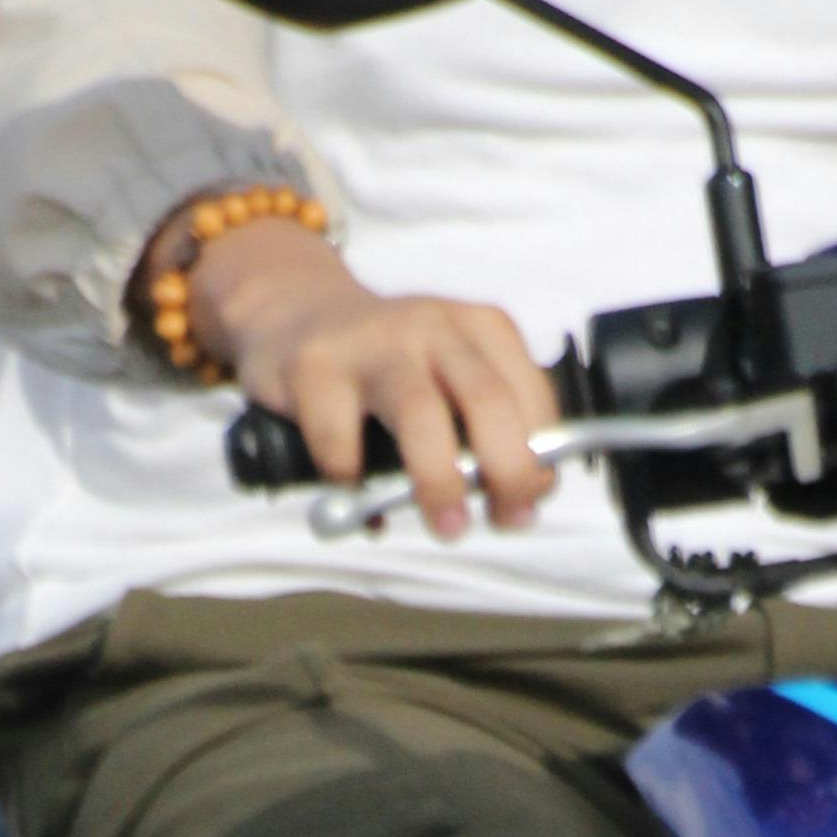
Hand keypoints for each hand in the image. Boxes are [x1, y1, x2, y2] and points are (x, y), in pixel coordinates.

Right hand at [167, 213, 560, 543]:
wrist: (295, 310)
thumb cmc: (388, 361)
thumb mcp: (448, 369)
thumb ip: (484, 421)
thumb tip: (516, 500)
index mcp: (479, 327)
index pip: (529, 392)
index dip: (541, 454)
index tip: (532, 500)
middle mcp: (432, 326)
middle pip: (486, 398)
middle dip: (506, 468)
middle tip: (506, 519)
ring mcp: (371, 343)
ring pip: (419, 413)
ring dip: (440, 480)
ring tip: (447, 526)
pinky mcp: (314, 367)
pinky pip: (340, 437)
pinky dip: (354, 480)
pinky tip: (358, 495)